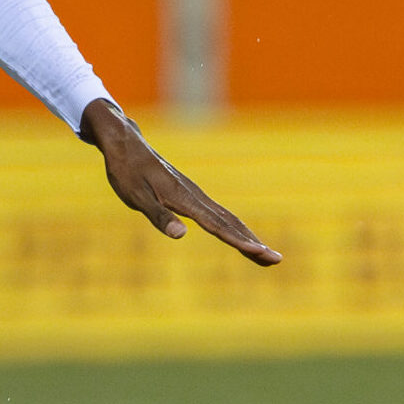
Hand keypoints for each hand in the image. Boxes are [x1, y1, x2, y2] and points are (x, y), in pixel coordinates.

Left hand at [81, 99, 280, 265]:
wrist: (126, 143)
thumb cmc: (126, 171)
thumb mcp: (136, 196)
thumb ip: (159, 216)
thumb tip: (181, 235)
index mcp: (185, 200)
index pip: (217, 226)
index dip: (239, 241)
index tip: (261, 252)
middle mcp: (196, 197)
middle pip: (231, 224)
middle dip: (253, 243)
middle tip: (277, 260)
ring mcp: (195, 195)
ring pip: (228, 219)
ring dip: (248, 236)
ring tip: (266, 254)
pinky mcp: (190, 194)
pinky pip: (218, 214)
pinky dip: (234, 227)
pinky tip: (239, 235)